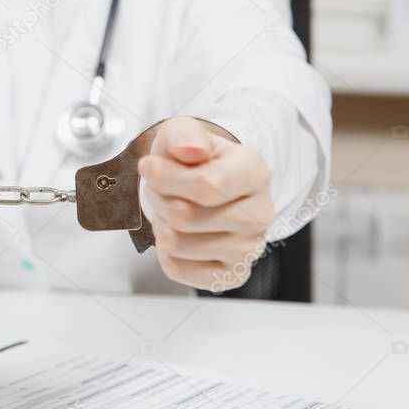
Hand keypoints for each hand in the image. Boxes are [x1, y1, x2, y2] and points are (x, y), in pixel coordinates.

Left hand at [139, 117, 274, 291]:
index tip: (147, 166)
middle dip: (159, 200)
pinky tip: (178, 234)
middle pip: (185, 217)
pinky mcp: (232, 275)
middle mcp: (261, 214)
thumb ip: (185, 134)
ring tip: (172, 210)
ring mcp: (249, 249)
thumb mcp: (184, 133)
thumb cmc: (193, 159)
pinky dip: (165, 252)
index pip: (207, 186)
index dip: (166, 179)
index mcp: (254, 172)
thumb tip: (191, 149)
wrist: (204, 184)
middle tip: (162, 190)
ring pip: (177, 244)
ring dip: (160, 225)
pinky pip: (178, 269)